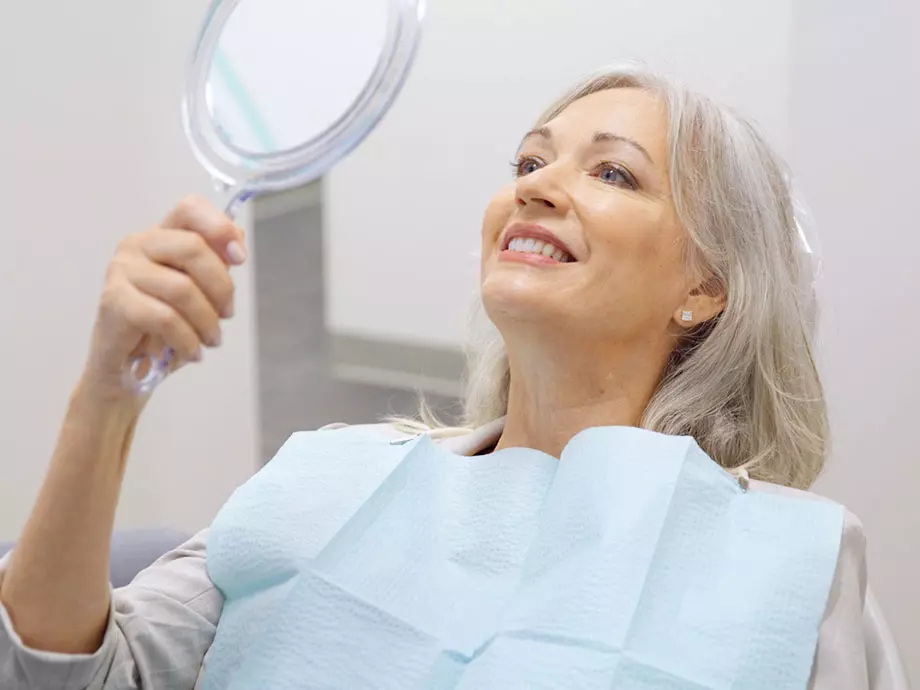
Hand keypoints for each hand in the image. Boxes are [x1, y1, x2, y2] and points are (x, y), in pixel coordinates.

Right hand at [80, 195, 246, 401]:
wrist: (127, 367)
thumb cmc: (164, 327)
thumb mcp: (198, 292)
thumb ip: (215, 263)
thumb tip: (238, 241)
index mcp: (160, 235)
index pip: (190, 208)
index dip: (220, 228)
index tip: (240, 258)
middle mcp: (136, 245)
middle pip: (193, 247)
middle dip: (222, 287)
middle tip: (227, 314)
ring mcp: (121, 271)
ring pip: (182, 288)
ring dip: (207, 321)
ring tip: (211, 340)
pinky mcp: (114, 301)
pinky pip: (165, 318)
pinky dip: (188, 340)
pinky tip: (193, 352)